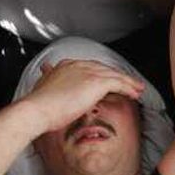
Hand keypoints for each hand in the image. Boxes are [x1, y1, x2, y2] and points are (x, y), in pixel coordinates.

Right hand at [19, 59, 143, 130]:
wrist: (37, 109)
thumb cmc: (38, 105)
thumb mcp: (44, 87)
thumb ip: (49, 79)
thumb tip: (46, 72)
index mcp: (66, 66)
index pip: (90, 68)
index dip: (102, 75)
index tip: (109, 81)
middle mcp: (79, 65)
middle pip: (105, 69)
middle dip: (117, 76)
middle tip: (129, 83)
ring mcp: (88, 72)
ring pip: (114, 75)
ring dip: (128, 82)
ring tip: (137, 89)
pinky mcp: (96, 81)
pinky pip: (118, 83)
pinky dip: (128, 87)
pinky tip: (135, 93)